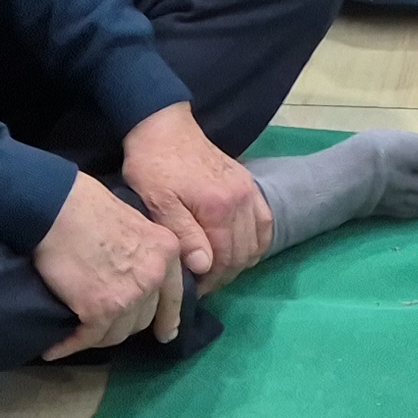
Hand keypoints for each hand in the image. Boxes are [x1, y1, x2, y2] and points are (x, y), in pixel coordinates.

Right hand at [32, 170, 185, 359]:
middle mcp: (155, 276)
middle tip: (105, 327)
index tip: (167, 334)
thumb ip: (145, 252)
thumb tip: (137, 274)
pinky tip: (55, 349)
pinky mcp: (100, 310)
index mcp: (167, 252)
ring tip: (79, 335)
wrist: (58, 209)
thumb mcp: (136, 223)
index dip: (169, 319)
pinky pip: (88, 338)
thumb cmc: (88, 208)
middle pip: (144, 319)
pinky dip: (69, 346)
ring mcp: (129, 296)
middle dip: (125, 325)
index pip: (174, 296)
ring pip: (118, 334)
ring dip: (99, 337)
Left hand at [119, 103, 269, 285]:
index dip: (208, 281)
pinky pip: (265, 223)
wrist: (165, 128)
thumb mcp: (158, 203)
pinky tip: (241, 251)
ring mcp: (249, 192)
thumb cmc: (153, 166)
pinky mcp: (250, 185)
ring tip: (216, 269)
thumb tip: (205, 266)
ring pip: (255, 243)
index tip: (191, 289)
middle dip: (222, 275)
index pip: (222, 260)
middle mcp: (241, 201)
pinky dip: (256, 243)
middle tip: (201, 284)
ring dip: (239, 262)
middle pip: (241, 254)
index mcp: (217, 208)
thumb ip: (184, 235)